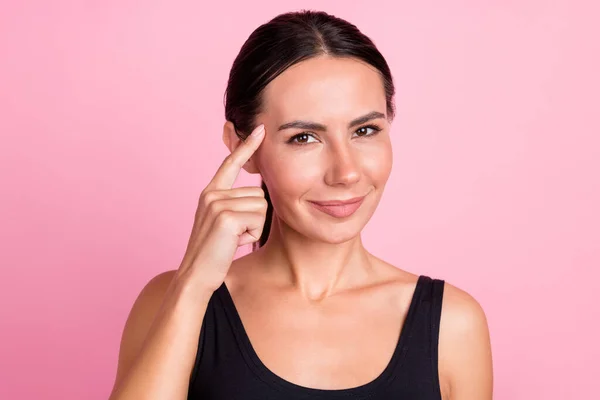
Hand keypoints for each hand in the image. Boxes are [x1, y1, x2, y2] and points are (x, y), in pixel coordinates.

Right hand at [176, 124, 267, 292]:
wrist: (196, 275)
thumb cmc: (214, 253)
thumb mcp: (224, 222)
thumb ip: (235, 204)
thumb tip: (258, 193)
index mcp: (211, 192)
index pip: (231, 164)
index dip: (246, 146)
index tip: (260, 129)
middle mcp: (212, 193)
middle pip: (258, 193)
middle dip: (254, 217)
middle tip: (234, 235)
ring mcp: (217, 203)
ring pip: (261, 206)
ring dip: (254, 227)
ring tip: (233, 239)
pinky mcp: (226, 216)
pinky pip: (258, 219)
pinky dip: (252, 235)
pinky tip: (234, 243)